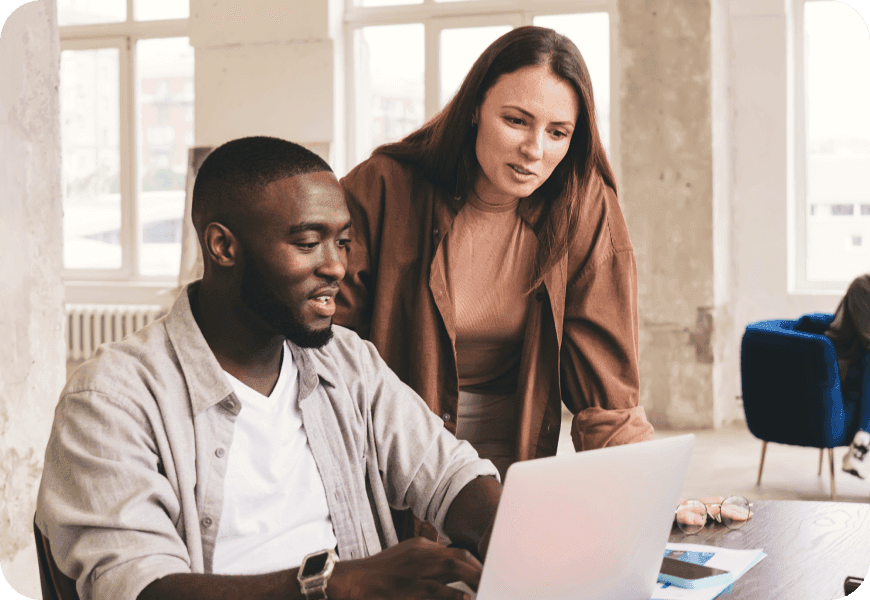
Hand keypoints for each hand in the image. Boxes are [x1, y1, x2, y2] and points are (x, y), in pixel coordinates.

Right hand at [328, 537, 481, 599]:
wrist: (353, 581)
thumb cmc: (381, 573)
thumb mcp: (406, 556)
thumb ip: (428, 559)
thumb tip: (451, 564)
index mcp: (421, 547)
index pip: (457, 552)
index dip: (476, 564)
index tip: (488, 574)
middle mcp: (420, 556)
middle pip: (459, 559)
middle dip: (479, 571)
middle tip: (495, 583)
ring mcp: (415, 572)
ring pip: (452, 571)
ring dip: (472, 581)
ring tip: (487, 590)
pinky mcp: (408, 590)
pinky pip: (436, 591)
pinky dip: (454, 595)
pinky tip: (466, 599)